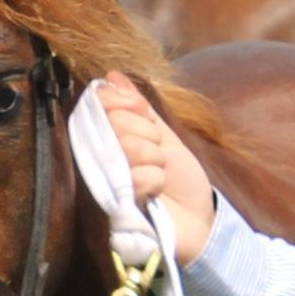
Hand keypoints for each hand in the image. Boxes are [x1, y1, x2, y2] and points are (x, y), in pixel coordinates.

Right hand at [88, 74, 215, 264]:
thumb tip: (111, 75)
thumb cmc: (179, 179)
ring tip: (158, 176)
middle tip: (157, 155)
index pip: (101, 101)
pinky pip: (135, 176)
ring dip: (155, 160)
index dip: (126, 103)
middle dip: (148, 135)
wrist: (199, 219)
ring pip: (128, 145)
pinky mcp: (110, 206)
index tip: (145, 115)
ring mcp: (101, 182)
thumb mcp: (162, 134)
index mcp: (105, 137)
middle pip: (116, 122)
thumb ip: (137, 106)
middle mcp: (95, 157)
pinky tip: (154, 195)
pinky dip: (155, 182)